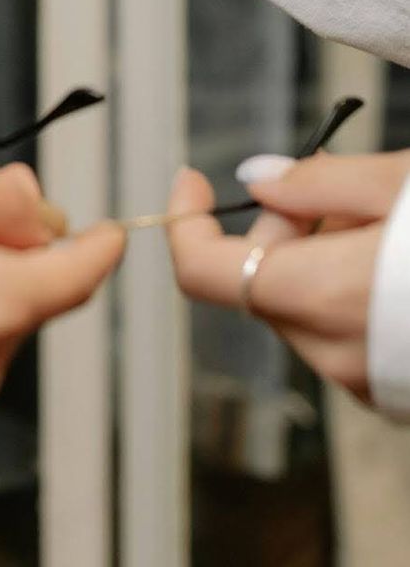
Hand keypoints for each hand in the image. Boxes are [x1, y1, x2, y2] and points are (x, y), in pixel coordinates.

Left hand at [167, 152, 409, 403]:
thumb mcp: (399, 185)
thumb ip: (318, 183)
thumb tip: (258, 182)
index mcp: (322, 295)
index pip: (202, 271)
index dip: (187, 220)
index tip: (193, 183)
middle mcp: (333, 352)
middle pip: (258, 281)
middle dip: (279, 228)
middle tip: (333, 186)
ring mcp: (364, 382)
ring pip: (300, 308)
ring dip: (316, 260)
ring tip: (376, 224)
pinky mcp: (389, 393)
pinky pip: (339, 335)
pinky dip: (347, 296)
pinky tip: (390, 266)